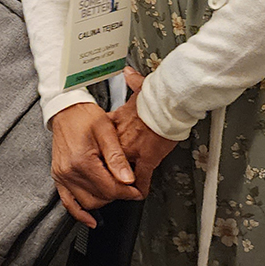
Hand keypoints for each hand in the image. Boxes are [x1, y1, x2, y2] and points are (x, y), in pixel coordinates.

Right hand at [48, 103, 139, 227]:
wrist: (66, 110)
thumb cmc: (85, 117)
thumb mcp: (107, 131)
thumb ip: (117, 158)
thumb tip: (128, 180)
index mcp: (82, 160)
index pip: (110, 188)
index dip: (127, 192)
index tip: (136, 191)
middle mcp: (69, 171)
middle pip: (100, 198)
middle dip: (117, 196)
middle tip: (128, 189)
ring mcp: (62, 175)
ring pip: (87, 203)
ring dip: (103, 201)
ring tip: (113, 191)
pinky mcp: (58, 176)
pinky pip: (67, 202)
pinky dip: (79, 213)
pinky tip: (90, 220)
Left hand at [110, 68, 179, 196]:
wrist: (167, 104)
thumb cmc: (157, 95)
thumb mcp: (140, 86)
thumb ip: (133, 81)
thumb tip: (128, 72)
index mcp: (117, 120)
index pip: (100, 135)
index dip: (98, 144)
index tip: (96, 149)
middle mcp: (120, 137)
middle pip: (105, 157)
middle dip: (104, 167)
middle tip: (101, 177)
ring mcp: (132, 149)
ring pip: (119, 171)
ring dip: (119, 180)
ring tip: (119, 189)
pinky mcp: (147, 159)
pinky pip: (141, 178)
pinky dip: (141, 187)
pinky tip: (140, 193)